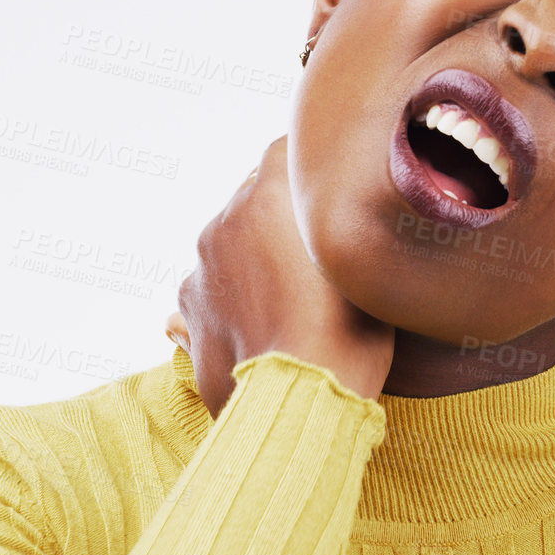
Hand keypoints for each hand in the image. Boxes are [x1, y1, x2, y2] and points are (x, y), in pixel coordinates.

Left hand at [171, 135, 394, 414]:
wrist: (300, 402)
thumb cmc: (349, 336)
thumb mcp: (365, 271)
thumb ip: (342, 232)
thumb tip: (342, 222)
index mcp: (268, 196)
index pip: (283, 151)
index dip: (307, 168)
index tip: (327, 188)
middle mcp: (225, 221)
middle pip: (253, 197)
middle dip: (279, 218)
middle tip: (315, 254)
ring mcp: (200, 266)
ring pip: (229, 243)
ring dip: (253, 259)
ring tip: (290, 299)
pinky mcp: (188, 309)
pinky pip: (212, 286)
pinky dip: (233, 297)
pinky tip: (263, 325)